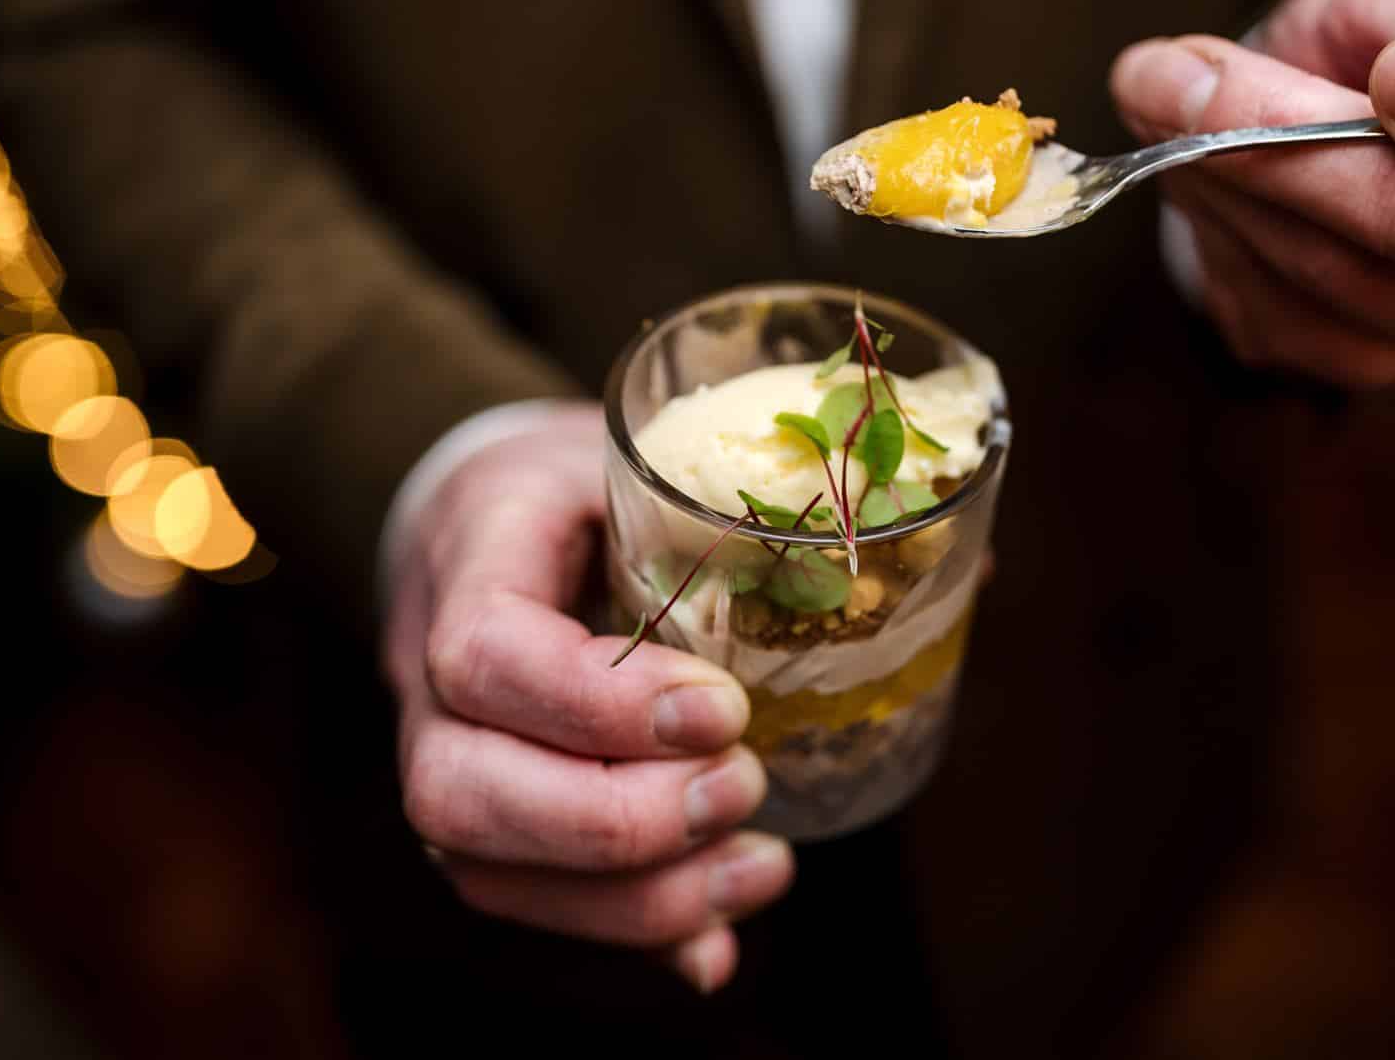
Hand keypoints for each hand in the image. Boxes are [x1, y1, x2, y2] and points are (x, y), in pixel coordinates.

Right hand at [382, 402, 792, 991]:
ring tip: (761, 867)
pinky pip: (524, 897)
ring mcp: (442, 748)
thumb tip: (971, 569)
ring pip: (482, 866)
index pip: (484, 651)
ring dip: (634, 896)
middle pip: (458, 791)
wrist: (480, 511)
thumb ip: (768, 512)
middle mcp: (423, 669)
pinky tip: (718, 939)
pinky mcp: (482, 810)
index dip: (598, 703)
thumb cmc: (583, 477)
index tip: (721, 707)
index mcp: (475, 553)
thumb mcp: (652, 454)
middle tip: (744, 786)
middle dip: (617, 821)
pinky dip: (629, 931)